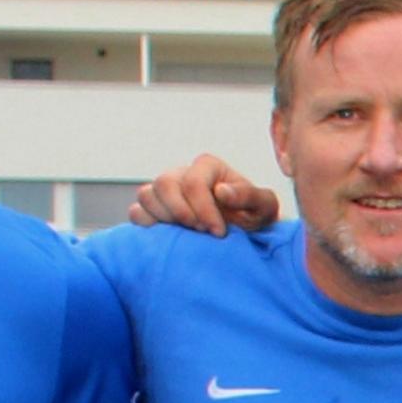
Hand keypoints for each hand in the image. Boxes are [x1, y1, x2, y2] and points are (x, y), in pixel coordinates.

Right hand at [127, 154, 277, 233]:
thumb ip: (249, 196)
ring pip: (147, 195)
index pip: (193, 182)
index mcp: (208, 166)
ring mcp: (165, 191)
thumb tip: (221, 191)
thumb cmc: (255, 217)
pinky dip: (148, 225)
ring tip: (188, 233)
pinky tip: (171, 236)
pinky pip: (137, 212)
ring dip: (165, 218)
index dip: (204, 209)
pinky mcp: (153, 209)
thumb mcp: (264, 207)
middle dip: (182, 212)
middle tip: (201, 232)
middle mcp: (182, 173)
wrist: (244, 235)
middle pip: (164, 183)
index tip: (219, 232)